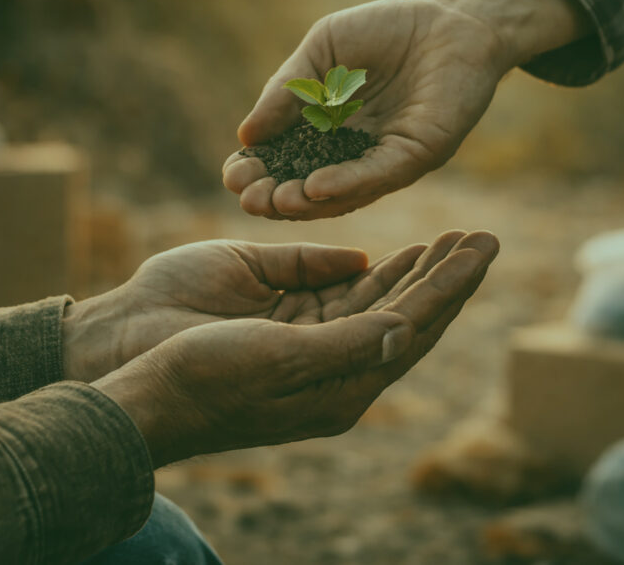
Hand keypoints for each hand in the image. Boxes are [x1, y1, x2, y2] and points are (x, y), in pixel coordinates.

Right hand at [92, 230, 498, 466]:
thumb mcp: (281, 359)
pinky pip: (344, 300)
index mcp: (344, 386)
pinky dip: (374, 275)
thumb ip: (349, 345)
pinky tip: (393, 259)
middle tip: (482, 237)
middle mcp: (337, 370)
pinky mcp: (287, 329)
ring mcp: (314, 349)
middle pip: (408, 316)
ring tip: (449, 241)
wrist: (140, 387)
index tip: (483, 248)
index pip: (413, 327)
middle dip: (445, 275)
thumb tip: (409, 327)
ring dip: (416, 272)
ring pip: (381, 305)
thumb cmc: (206, 375)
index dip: (451, 285)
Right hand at [223, 0, 587, 219]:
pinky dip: (346, 183)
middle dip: (275, 197)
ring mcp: (385, 159)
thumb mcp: (322, 50)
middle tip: (248, 199)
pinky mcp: (417, 154)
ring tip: (276, 202)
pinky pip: (378, 174)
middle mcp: (353, 154)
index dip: (257, 171)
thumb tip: (246, 133)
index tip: (232, 175)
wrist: (451, 16)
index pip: (283, 162)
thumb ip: (286, 88)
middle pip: (307, 188)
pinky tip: (316, 186)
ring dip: (306, 202)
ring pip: (341, 193)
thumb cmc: (385, 29)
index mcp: (325, 130)